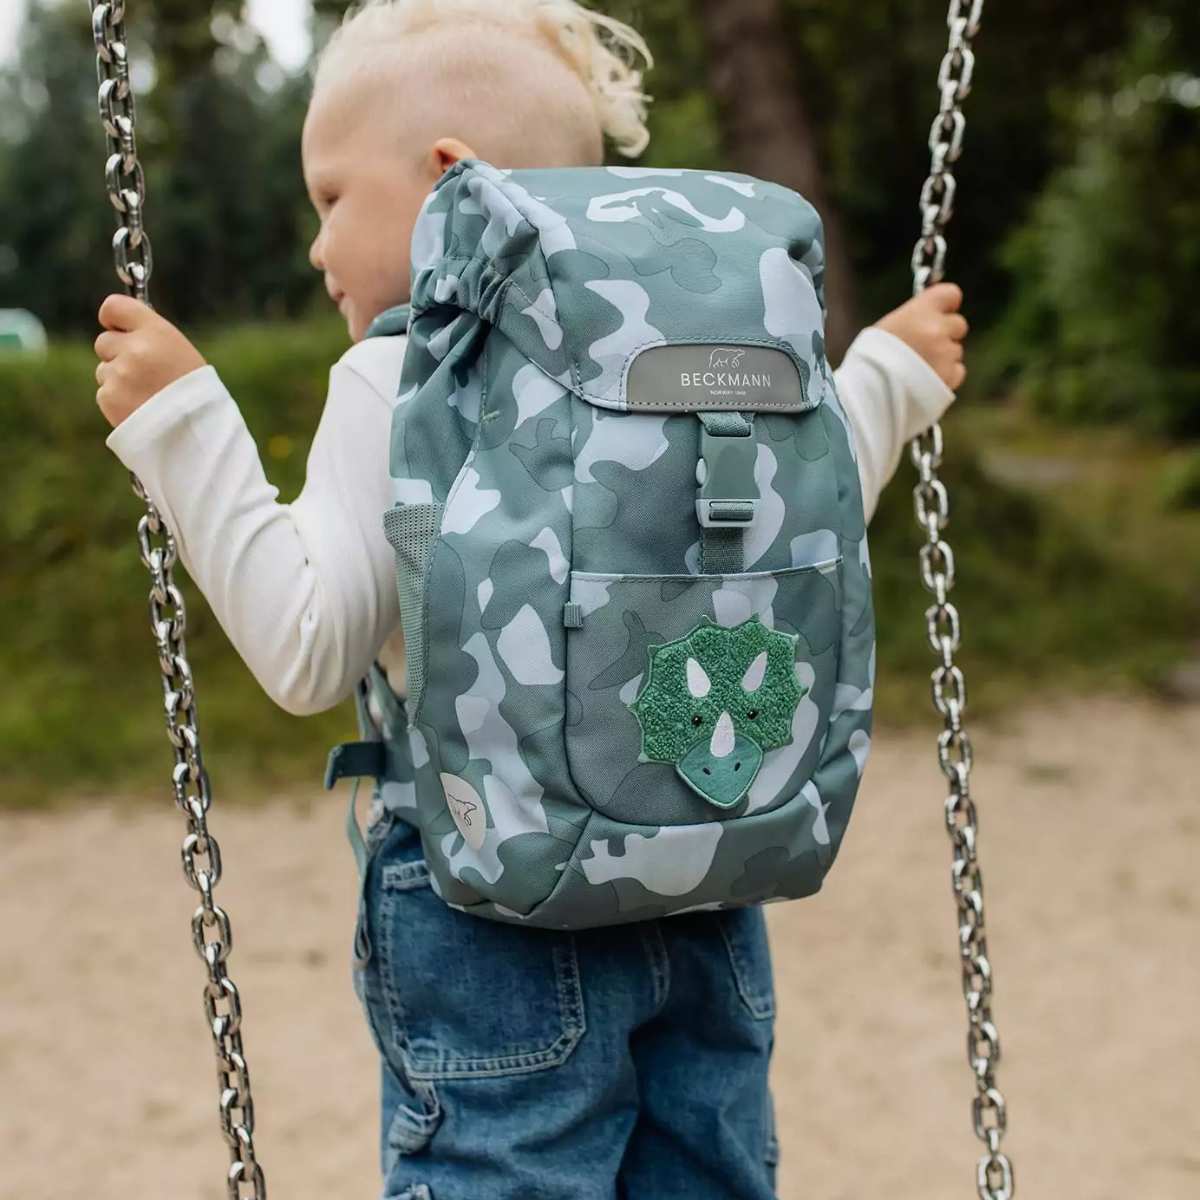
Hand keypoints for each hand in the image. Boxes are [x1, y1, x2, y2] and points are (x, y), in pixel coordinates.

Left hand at [94, 294, 206, 428]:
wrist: (196, 433)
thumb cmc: (195, 393)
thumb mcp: (182, 353)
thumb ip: (152, 338)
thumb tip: (124, 329)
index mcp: (157, 332)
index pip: (113, 307)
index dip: (113, 318)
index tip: (116, 327)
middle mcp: (134, 349)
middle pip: (104, 342)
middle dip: (117, 354)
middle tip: (142, 373)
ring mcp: (119, 374)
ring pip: (104, 370)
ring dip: (118, 380)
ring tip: (147, 395)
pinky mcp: (109, 398)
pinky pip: (104, 393)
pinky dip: (118, 400)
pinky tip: (140, 408)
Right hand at [873, 282, 967, 390]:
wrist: (870, 394)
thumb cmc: (870, 360)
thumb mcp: (885, 329)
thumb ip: (911, 320)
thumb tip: (927, 318)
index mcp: (920, 311)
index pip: (950, 294)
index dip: (947, 304)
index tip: (941, 311)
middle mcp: (937, 329)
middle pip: (958, 325)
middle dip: (946, 333)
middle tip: (926, 346)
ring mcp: (945, 354)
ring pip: (956, 351)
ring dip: (943, 357)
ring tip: (918, 370)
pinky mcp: (950, 377)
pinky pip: (957, 372)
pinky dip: (946, 376)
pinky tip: (925, 382)